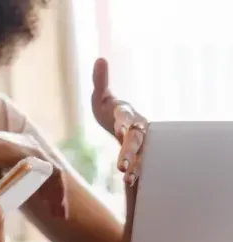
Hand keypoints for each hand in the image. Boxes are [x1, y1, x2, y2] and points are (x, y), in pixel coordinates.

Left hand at [91, 58, 146, 188]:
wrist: (117, 122)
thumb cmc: (108, 107)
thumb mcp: (101, 94)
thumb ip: (100, 79)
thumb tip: (100, 58)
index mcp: (127, 114)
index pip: (127, 119)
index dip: (125, 125)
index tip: (121, 131)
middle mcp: (137, 128)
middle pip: (136, 141)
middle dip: (130, 153)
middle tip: (123, 167)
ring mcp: (139, 143)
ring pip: (141, 155)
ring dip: (136, 167)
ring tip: (128, 178)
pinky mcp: (137, 154)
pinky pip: (139, 164)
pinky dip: (136, 172)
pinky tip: (129, 183)